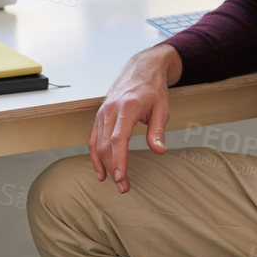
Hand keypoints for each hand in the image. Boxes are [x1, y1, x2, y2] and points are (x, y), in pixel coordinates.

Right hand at [88, 45, 181, 193]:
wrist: (143, 69)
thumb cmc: (153, 89)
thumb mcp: (162, 108)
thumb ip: (158, 131)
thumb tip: (159, 150)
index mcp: (127, 107)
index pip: (118, 138)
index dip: (119, 160)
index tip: (122, 178)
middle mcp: (111, 109)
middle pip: (105, 145)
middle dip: (113, 169)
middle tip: (124, 187)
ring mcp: (103, 111)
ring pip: (97, 144)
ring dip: (104, 165)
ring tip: (116, 183)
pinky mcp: (100, 115)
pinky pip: (93, 138)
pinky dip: (95, 156)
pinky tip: (101, 171)